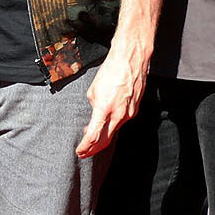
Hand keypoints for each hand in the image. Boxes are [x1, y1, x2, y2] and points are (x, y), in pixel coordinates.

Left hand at [76, 41, 149, 158]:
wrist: (130, 60)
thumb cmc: (111, 71)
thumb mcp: (93, 90)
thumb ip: (94, 107)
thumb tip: (94, 117)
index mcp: (104, 109)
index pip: (93, 137)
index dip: (85, 147)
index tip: (79, 151)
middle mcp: (118, 114)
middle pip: (105, 140)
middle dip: (93, 149)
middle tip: (84, 153)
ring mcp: (128, 113)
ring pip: (114, 131)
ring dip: (103, 138)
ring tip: (92, 141)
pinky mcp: (134, 110)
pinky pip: (121, 122)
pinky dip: (112, 126)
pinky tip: (106, 125)